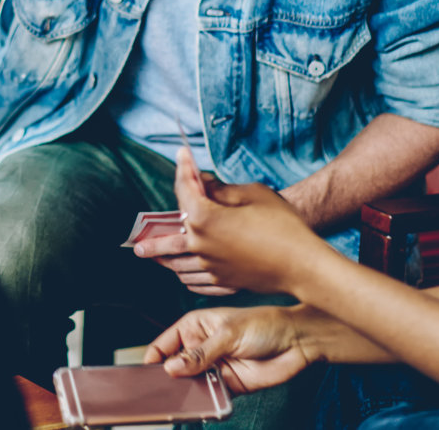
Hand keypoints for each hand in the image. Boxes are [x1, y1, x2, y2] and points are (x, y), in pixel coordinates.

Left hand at [137, 147, 333, 295]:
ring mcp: (212, 268)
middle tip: (135, 243)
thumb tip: (202, 183)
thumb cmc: (281, 224)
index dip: (184, 170)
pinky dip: (187, 278)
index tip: (182, 156)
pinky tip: (184, 276)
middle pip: (167, 242)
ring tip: (154, 259)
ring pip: (179, 266)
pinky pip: (197, 282)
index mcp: (205, 218)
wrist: (303, 263)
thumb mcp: (252, 194)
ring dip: (165, 260)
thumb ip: (221, 189)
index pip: (185, 190)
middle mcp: (201, 245)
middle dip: (151, 239)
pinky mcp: (225, 283)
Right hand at [144, 305, 313, 393]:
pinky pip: (210, 397)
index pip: (165, 344)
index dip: (154, 358)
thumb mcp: (228, 334)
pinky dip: (204, 402)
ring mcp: (213, 368)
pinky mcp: (228, 386)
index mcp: (194, 327)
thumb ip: (200, 353)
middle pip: (175, 367)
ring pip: (190, 384)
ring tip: (180, 399)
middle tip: (160, 391)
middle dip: (167, 379)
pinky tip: (201, 404)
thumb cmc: (263, 324)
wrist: (297, 342)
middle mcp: (201, 348)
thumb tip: (172, 368)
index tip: (147, 373)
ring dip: (186, 392)